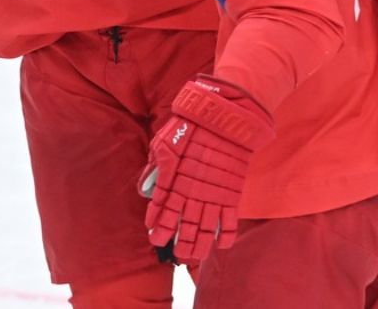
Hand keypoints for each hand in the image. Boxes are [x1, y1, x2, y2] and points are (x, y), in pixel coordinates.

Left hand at [138, 76, 275, 263]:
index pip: (162, 208)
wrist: (225, 119)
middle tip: (174, 254)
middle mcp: (192, 191)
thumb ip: (155, 167)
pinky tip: (221, 247)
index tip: (154, 236)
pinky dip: (225, 234)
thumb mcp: (164, 142)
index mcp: (174, 178)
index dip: (158, 223)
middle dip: (178, 240)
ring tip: (192, 257)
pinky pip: (229, 220)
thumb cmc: (191, 127)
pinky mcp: (231, 193)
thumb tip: (145, 189)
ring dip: (198, 245)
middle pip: (183, 223)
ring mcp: (213, 194)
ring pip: (204, 228)